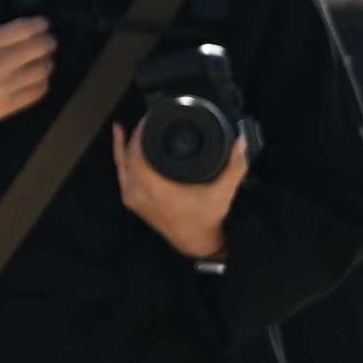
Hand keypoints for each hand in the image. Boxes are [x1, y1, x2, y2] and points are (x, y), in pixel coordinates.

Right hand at [0, 18, 55, 133]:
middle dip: (49, 42)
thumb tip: (26, 32)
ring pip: (43, 70)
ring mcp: (3, 87)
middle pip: (40, 47)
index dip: (40, 24)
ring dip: (47, 62)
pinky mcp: (8, 106)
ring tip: (42, 62)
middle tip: (48, 43)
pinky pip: (39, 91)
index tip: (44, 24)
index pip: (23, 29)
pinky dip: (43, 82)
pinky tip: (36, 79)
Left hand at [114, 127, 247, 261]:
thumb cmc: (207, 219)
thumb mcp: (223, 193)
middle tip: (147, 120)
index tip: (149, 120)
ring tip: (125, 128)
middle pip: (128, 158)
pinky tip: (121, 143)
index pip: (137, 156)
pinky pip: (122, 175)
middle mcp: (140, 195)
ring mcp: (133, 199)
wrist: (196, 243)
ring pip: (122, 166)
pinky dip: (122, 159)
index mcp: (157, 191)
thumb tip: (240, 142)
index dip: (139, 135)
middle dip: (135, 137)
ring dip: (124, 146)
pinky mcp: (132, 202)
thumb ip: (235, 167)